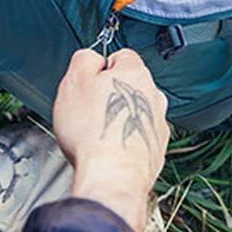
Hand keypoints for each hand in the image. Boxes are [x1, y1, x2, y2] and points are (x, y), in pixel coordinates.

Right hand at [53, 47, 169, 231]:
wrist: (112, 175)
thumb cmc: (93, 131)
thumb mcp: (74, 81)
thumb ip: (85, 59)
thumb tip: (92, 57)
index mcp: (135, 73)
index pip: (121, 55)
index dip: (101, 68)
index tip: (90, 82)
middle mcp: (153, 95)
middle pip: (129, 86)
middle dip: (111, 95)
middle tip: (89, 111)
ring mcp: (158, 123)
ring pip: (135, 112)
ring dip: (120, 118)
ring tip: (98, 134)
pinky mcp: (157, 148)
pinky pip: (139, 136)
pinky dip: (126, 140)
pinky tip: (109, 149)